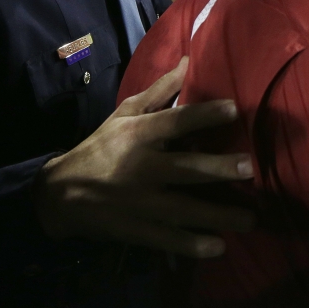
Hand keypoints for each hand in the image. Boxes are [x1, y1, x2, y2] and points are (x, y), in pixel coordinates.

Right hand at [33, 57, 255, 257]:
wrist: (58, 195)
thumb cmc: (102, 148)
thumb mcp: (124, 115)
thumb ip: (159, 91)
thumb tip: (189, 59)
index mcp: (138, 135)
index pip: (174, 121)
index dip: (203, 115)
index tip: (234, 109)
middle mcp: (140, 167)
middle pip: (183, 168)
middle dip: (217, 169)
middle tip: (249, 168)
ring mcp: (138, 202)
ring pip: (182, 209)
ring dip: (216, 215)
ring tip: (249, 219)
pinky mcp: (134, 229)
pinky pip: (166, 238)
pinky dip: (191, 244)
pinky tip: (217, 248)